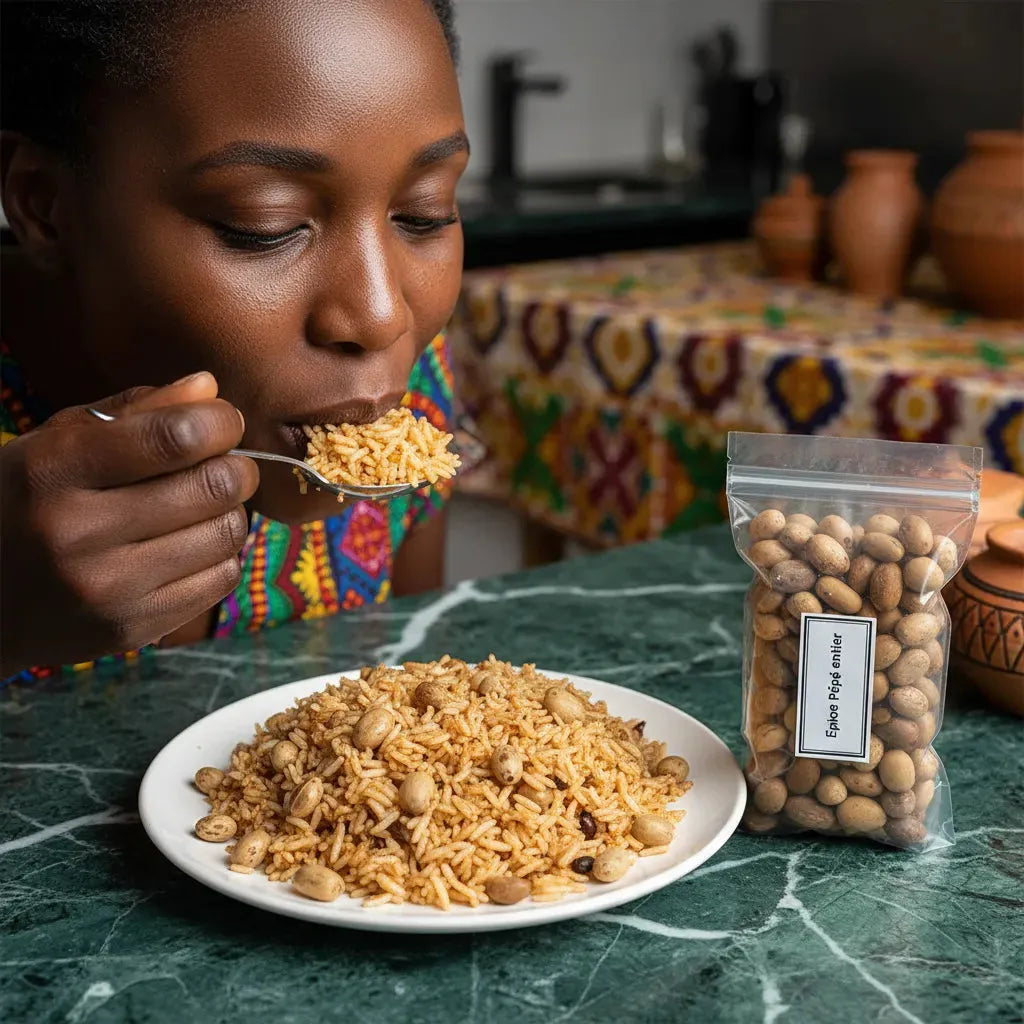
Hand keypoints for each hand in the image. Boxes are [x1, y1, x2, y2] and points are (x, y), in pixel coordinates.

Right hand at [0, 372, 258, 674]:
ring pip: (226, 534)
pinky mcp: (131, 627)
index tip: (223, 422)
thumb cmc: (33, 501)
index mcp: (54, 469)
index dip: (220, 422)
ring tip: (203, 508)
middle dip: (235, 467)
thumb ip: (138, 410)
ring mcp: (105, 588)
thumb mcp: (62, 442)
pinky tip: (190, 547)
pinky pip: (221, 579)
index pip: (174, 437)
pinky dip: (220, 556)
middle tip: (223, 466)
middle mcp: (76, 532)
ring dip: (229, 513)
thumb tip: (210, 388)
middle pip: (213, 486)